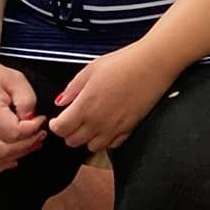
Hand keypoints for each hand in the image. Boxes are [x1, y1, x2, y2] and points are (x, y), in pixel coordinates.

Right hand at [0, 57, 46, 172]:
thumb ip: (28, 101)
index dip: (33, 129)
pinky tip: (10, 157)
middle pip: (5, 151)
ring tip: (29, 144)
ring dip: (16, 156)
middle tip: (39, 134)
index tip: (40, 120)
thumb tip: (32, 121)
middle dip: (28, 145)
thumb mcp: (16, 80)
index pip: (14, 133)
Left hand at [49, 41, 179, 153]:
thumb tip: (61, 101)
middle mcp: (98, 121)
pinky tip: (108, 125)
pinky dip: (106, 139)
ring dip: (87, 138)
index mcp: (85, 106)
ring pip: (91, 147)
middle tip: (73, 119)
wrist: (153, 63)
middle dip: (69, 132)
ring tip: (91, 123)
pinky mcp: (129, 128)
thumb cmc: (124, 62)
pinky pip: (112, 145)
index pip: (60, 129)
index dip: (56, 124)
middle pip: (73, 141)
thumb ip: (73, 88)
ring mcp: (114, 127)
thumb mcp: (91, 69)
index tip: (58, 118)